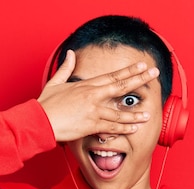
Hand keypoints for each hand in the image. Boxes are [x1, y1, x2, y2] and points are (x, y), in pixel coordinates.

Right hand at [37, 50, 159, 141]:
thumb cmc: (46, 104)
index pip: (112, 75)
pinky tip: (134, 128)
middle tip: (154, 74)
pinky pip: (112, 128)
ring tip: (148, 113)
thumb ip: (65, 68)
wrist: (39, 121)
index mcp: (86, 85)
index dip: (129, 70)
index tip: (142, 65)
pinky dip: (124, 128)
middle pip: (121, 86)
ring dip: (135, 113)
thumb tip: (69, 54)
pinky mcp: (91, 125)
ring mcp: (93, 111)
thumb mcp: (55, 82)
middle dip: (140, 79)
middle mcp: (93, 95)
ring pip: (119, 112)